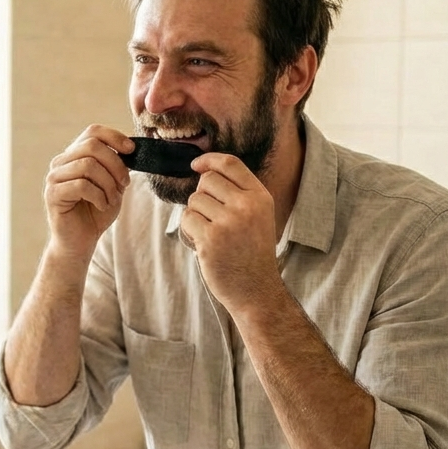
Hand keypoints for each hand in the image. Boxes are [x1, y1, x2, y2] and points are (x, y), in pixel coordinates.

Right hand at [45, 125, 133, 260]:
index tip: (132, 151)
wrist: (80, 242)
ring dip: (108, 183)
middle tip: (125, 184)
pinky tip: (101, 206)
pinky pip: (81, 185)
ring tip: (112, 199)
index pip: (93, 132)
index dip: (114, 137)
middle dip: (115, 164)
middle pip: (92, 146)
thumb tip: (130, 149)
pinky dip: (98, 196)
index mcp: (75, 155)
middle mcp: (61, 162)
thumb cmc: (96, 213)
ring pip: (87, 165)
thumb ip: (118, 166)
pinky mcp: (53, 194)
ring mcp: (54, 178)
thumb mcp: (113, 185)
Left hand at [180, 153, 281, 317]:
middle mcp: (246, 206)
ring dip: (196, 215)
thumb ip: (238, 193)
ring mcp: (228, 223)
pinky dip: (190, 230)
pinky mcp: (211, 239)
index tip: (196, 165)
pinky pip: (187, 219)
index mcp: (260, 197)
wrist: (255, 289)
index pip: (230, 163)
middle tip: (212, 217)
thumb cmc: (251, 252)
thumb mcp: (257, 216)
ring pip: (194, 200)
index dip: (208, 160)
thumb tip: (203, 171)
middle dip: (202, 195)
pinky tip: (204, 243)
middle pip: (207, 180)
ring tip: (211, 234)